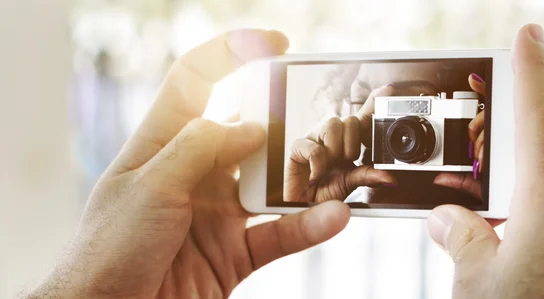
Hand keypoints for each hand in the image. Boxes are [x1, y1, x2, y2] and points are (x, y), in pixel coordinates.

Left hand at [26, 29, 350, 298]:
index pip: (195, 82)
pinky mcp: (234, 251)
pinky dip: (308, 226)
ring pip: (271, 185)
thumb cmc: (107, 250)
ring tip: (336, 169)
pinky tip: (331, 217)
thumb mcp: (150, 185)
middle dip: (282, 122)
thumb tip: (253, 126)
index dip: (230, 53)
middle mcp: (194, 173)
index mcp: (162, 145)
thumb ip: (201, 147)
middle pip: (246, 132)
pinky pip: (279, 233)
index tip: (273, 43)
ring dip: (304, 179)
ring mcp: (216, 212)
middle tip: (317, 117)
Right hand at [284, 85, 396, 202]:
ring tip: (330, 167)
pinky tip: (316, 175)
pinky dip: (319, 164)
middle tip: (346, 161)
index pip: (362, 118)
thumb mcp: (352, 183)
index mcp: (347, 142)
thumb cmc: (326, 193)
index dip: (373, 102)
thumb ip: (370, 175)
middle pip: (350, 120)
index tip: (387, 90)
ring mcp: (315, 139)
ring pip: (333, 125)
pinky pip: (315, 147)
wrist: (304, 207)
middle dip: (352, 144)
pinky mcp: (298, 147)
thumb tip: (391, 178)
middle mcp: (332, 137)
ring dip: (336, 150)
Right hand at [427, 24, 543, 297]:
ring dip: (530, 224)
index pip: (538, 120)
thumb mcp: (477, 286)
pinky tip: (533, 273)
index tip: (527, 33)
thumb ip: (461, 239)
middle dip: (511, 187)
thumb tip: (445, 218)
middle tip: (483, 220)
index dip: (531, 71)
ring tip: (508, 263)